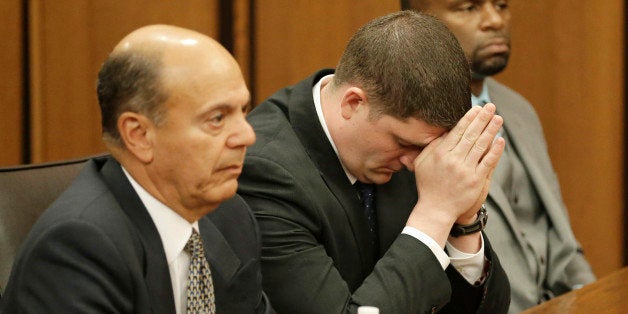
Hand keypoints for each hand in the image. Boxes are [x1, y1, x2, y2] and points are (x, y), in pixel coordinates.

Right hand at [404, 103, 504, 245]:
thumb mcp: (421, 164)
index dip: (468, 119)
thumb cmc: (428, 186)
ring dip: (491, 130)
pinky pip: (488, 162)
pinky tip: (500, 140)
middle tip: (490, 107)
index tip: (476, 108)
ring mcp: (466, 171)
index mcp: (440, 154)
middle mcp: (453, 160)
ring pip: (481, 146)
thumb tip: (445, 132)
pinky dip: (495, 151)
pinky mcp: (476, 181)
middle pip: (470, 135)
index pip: (457, 131)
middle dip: (482, 119)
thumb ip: (431, 147)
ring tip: (498, 118)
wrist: (436, 210)